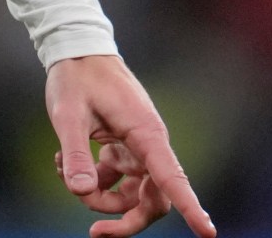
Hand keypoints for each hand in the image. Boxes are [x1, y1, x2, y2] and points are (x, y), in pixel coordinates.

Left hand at [46, 53, 215, 237]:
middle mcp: (149, 145)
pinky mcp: (123, 148)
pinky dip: (92, 181)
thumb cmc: (76, 78)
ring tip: (64, 171)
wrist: (76, 51)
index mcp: (146, 134)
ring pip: (131, 195)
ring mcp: (137, 149)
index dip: (190, 208)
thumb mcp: (67, 114)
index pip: (172, 178)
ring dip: (100, 198)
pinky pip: (115, 181)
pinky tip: (63, 162)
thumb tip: (80, 191)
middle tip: (95, 233)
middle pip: (152, 200)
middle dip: (125, 220)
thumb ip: (75, 153)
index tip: (208, 233)